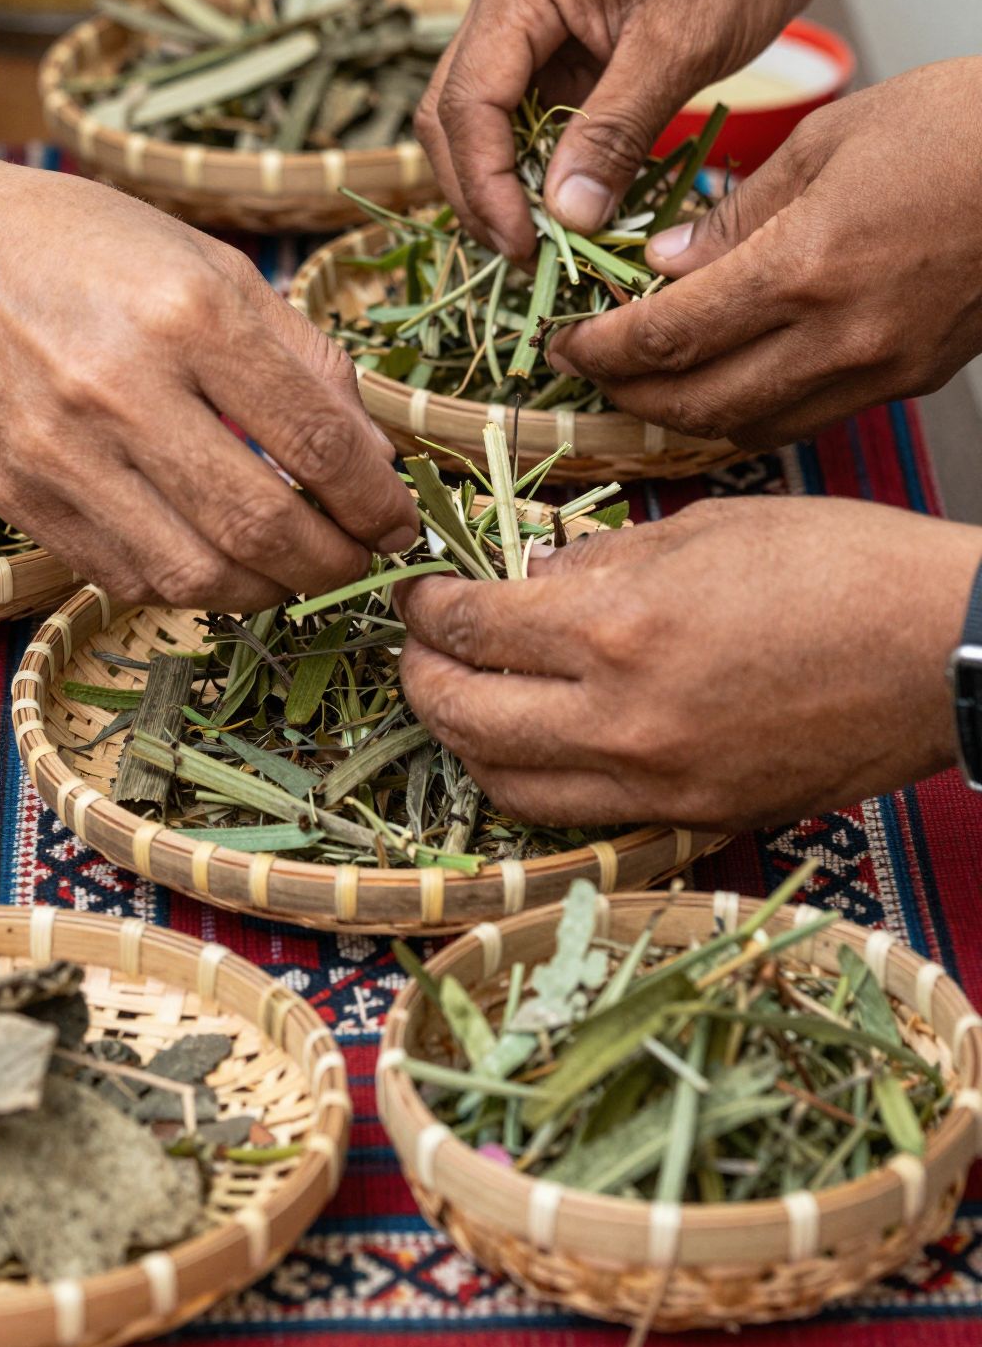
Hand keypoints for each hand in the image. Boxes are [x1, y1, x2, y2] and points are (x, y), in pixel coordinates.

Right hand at [0, 103, 416, 607]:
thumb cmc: (85, 246)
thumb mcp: (209, 262)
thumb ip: (300, 353)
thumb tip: (372, 449)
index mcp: (189, 314)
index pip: (317, 441)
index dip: (377, 499)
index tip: (401, 519)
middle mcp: (124, 388)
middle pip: (264, 524)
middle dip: (336, 562)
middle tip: (363, 560)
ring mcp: (63, 453)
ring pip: (198, 574)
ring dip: (271, 590)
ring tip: (297, 570)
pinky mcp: (21, 498)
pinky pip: (128, 578)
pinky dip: (192, 586)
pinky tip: (218, 560)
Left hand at [397, 498, 978, 831]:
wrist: (944, 652)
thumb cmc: (841, 566)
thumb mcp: (708, 526)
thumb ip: (603, 557)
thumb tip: (530, 575)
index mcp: (619, 627)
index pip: (472, 628)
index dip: (426, 608)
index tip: (416, 592)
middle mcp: (622, 720)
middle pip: (465, 716)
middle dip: (420, 677)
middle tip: (417, 647)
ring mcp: (659, 785)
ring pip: (509, 785)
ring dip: (466, 740)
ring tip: (461, 699)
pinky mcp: (698, 820)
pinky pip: (582, 817)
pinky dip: (537, 784)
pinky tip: (537, 747)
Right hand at [416, 0, 836, 258]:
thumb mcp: (676, 49)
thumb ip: (613, 132)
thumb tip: (566, 216)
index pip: (466, 100)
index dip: (484, 182)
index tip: (524, 244)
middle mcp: (505, 0)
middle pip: (452, 114)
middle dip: (478, 190)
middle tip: (525, 256)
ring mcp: (526, 24)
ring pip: (480, 121)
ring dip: (502, 183)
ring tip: (543, 243)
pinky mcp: (557, 47)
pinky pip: (526, 117)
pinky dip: (538, 165)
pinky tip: (568, 208)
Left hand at [546, 60, 981, 448]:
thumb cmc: (956, 128)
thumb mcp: (827, 141)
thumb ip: (734, 214)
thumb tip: (661, 264)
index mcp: (805, 267)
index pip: (667, 337)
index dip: (600, 349)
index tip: (565, 341)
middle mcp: (841, 336)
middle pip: (697, 403)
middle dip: (627, 396)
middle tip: (589, 371)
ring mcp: (881, 368)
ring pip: (752, 425)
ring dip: (686, 413)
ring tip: (648, 381)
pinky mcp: (911, 379)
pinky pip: (807, 416)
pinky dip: (751, 408)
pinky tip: (728, 378)